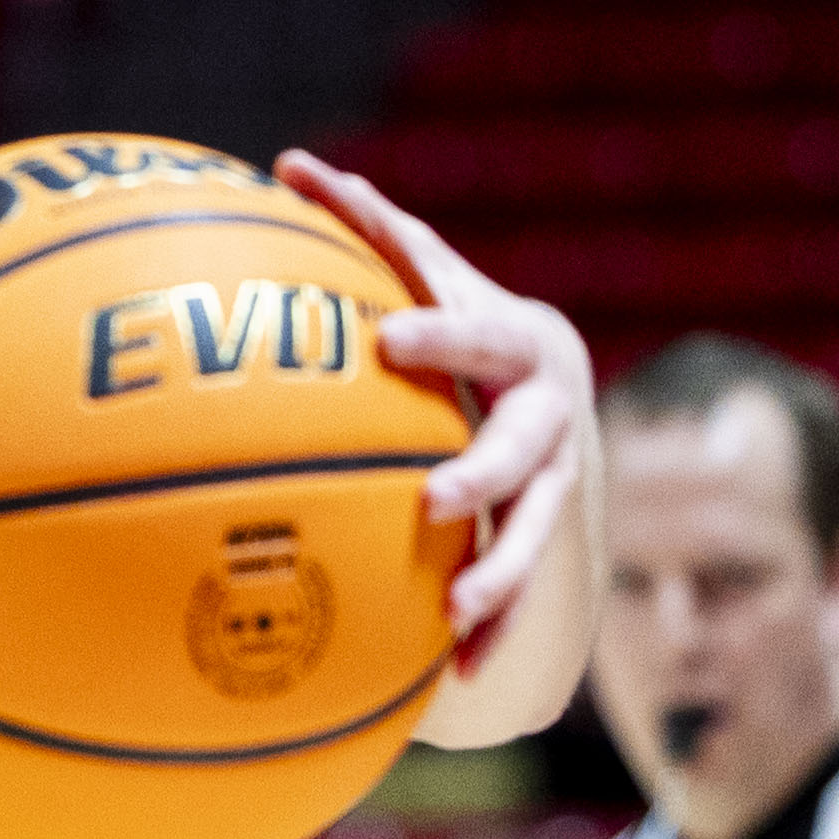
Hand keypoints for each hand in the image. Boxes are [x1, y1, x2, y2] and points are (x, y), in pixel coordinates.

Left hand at [276, 148, 595, 659]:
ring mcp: (553, 479)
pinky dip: (493, 631)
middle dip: (484, 469)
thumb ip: (366, 225)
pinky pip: (520, 588)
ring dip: (499, 571)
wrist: (551, 382)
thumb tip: (286, 162)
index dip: (442, 334)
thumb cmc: (459, 322)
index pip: (477, 329)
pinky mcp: (539, 536)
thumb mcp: (424, 274)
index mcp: (515, 339)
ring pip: (534, 528)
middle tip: (434, 498)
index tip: (389, 342)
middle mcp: (546, 411)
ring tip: (456, 610)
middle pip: (524, 442)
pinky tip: (458, 677)